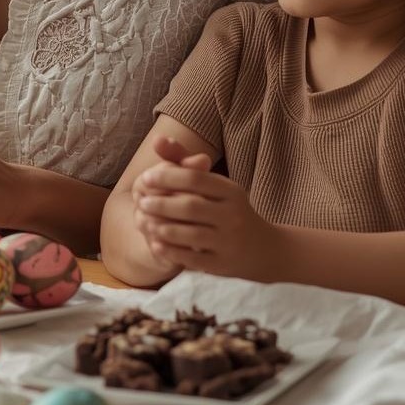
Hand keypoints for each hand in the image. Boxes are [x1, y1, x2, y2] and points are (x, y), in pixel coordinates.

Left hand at [131, 135, 276, 280]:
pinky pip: (193, 258)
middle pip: (191, 206)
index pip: (195, 178)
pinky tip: (155, 244)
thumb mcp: (215, 185)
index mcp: (231, 191)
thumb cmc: (230, 211)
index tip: (145, 178)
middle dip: (161, 203)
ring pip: (191, 233)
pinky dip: (171, 251)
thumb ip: (185, 161)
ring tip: (144, 221)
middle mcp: (233, 215)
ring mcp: (229, 241)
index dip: (167, 177)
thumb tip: (157, 140)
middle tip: (141, 202)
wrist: (263, 250)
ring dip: (163, 227)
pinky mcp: (222, 264)